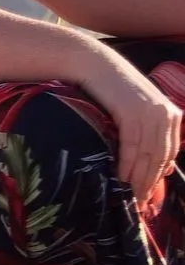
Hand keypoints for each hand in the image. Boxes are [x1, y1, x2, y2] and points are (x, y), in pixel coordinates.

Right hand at [81, 54, 183, 203]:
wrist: (93, 63)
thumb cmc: (111, 88)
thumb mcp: (138, 110)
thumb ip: (151, 134)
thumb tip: (166, 168)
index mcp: (172, 115)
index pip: (169, 153)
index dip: (158, 176)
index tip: (147, 193)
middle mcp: (166, 114)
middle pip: (159, 157)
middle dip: (148, 182)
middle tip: (137, 202)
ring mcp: (150, 113)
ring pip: (147, 155)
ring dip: (137, 178)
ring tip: (128, 195)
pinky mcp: (132, 113)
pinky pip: (131, 146)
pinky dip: (126, 164)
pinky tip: (119, 177)